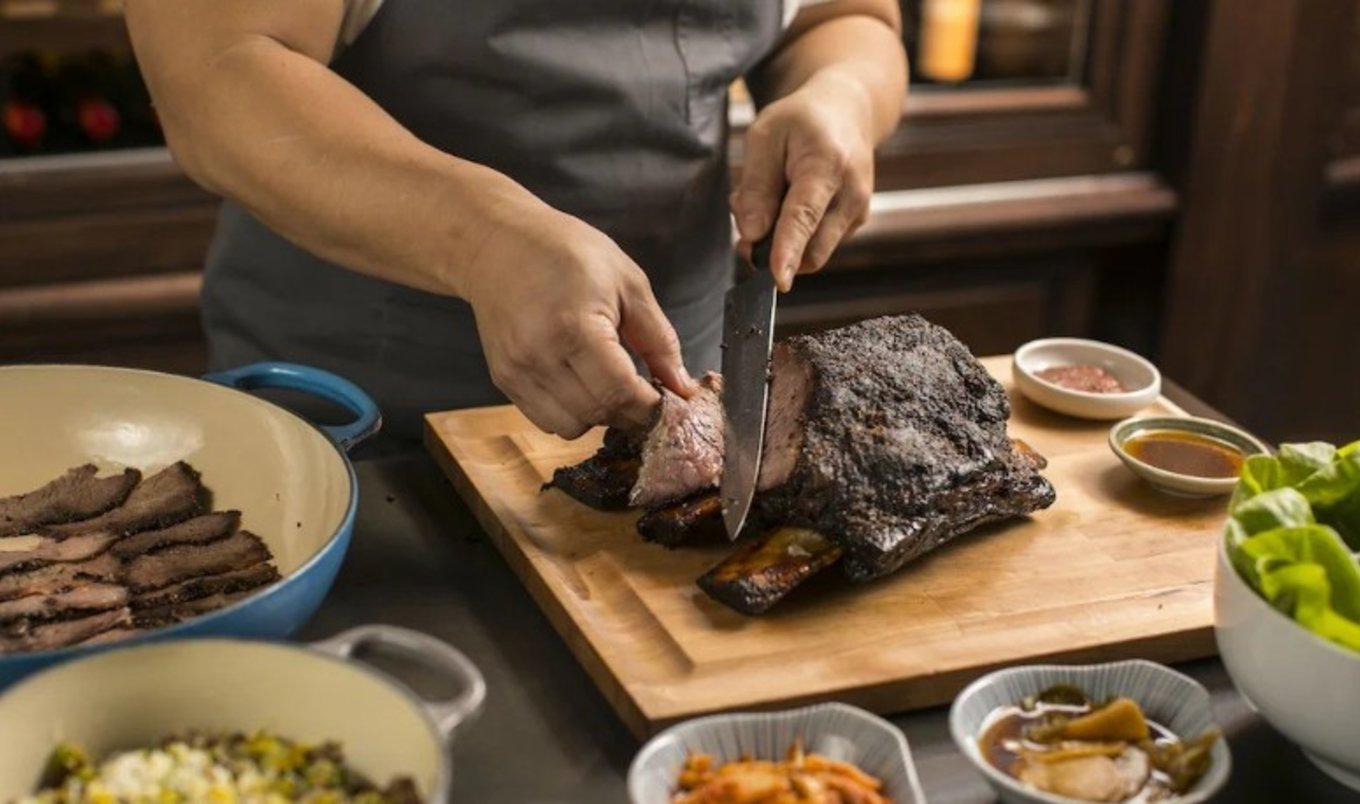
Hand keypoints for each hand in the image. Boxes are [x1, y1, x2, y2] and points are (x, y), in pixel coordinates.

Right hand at [463, 205, 696, 437]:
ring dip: (599, 416)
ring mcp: (517, 371)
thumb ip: (659, 340)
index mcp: (575, 328)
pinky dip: (572, 412)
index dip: (652, 409)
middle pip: (597, 415)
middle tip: (647, 394)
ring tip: (611, 385)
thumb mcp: (628, 283)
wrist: (498, 244)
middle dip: (630, 414)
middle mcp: (540, 356)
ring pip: (571, 427)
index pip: (621, 394)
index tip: (670, 405)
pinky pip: (546, 419)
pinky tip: (582, 383)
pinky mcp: (504, 380)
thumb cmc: (565, 252)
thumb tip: (681, 388)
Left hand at [731, 72, 875, 291]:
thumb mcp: (764, 136)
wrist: (847, 110)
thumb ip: (755, 186)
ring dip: (781, 240)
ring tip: (770, 196)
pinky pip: (817, 245)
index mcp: (828, 165)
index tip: (779, 279)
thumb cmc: (801, 121)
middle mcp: (852, 194)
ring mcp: (858, 213)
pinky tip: (789, 201)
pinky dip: (795, 235)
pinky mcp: (854, 223)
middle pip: (810, 249)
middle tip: (746, 213)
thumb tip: (751, 234)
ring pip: (811, 252)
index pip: (804, 216)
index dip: (788, 249)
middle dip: (771, 249)